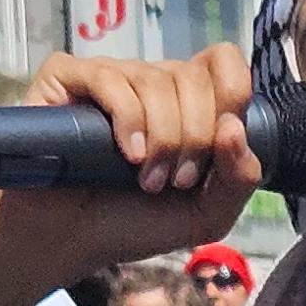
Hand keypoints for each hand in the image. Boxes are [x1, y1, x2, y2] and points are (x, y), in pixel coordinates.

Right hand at [0, 44, 260, 305]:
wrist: (67, 241)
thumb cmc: (130, 223)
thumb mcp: (204, 214)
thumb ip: (238, 179)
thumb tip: (235, 128)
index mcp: (186, 102)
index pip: (224, 63)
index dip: (232, 97)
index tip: (218, 146)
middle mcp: (149, 81)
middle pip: (193, 76)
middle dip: (195, 137)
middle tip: (175, 181)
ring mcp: (108, 76)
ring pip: (155, 80)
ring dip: (163, 140)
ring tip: (146, 180)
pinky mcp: (66, 77)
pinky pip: (110, 79)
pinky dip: (128, 120)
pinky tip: (127, 155)